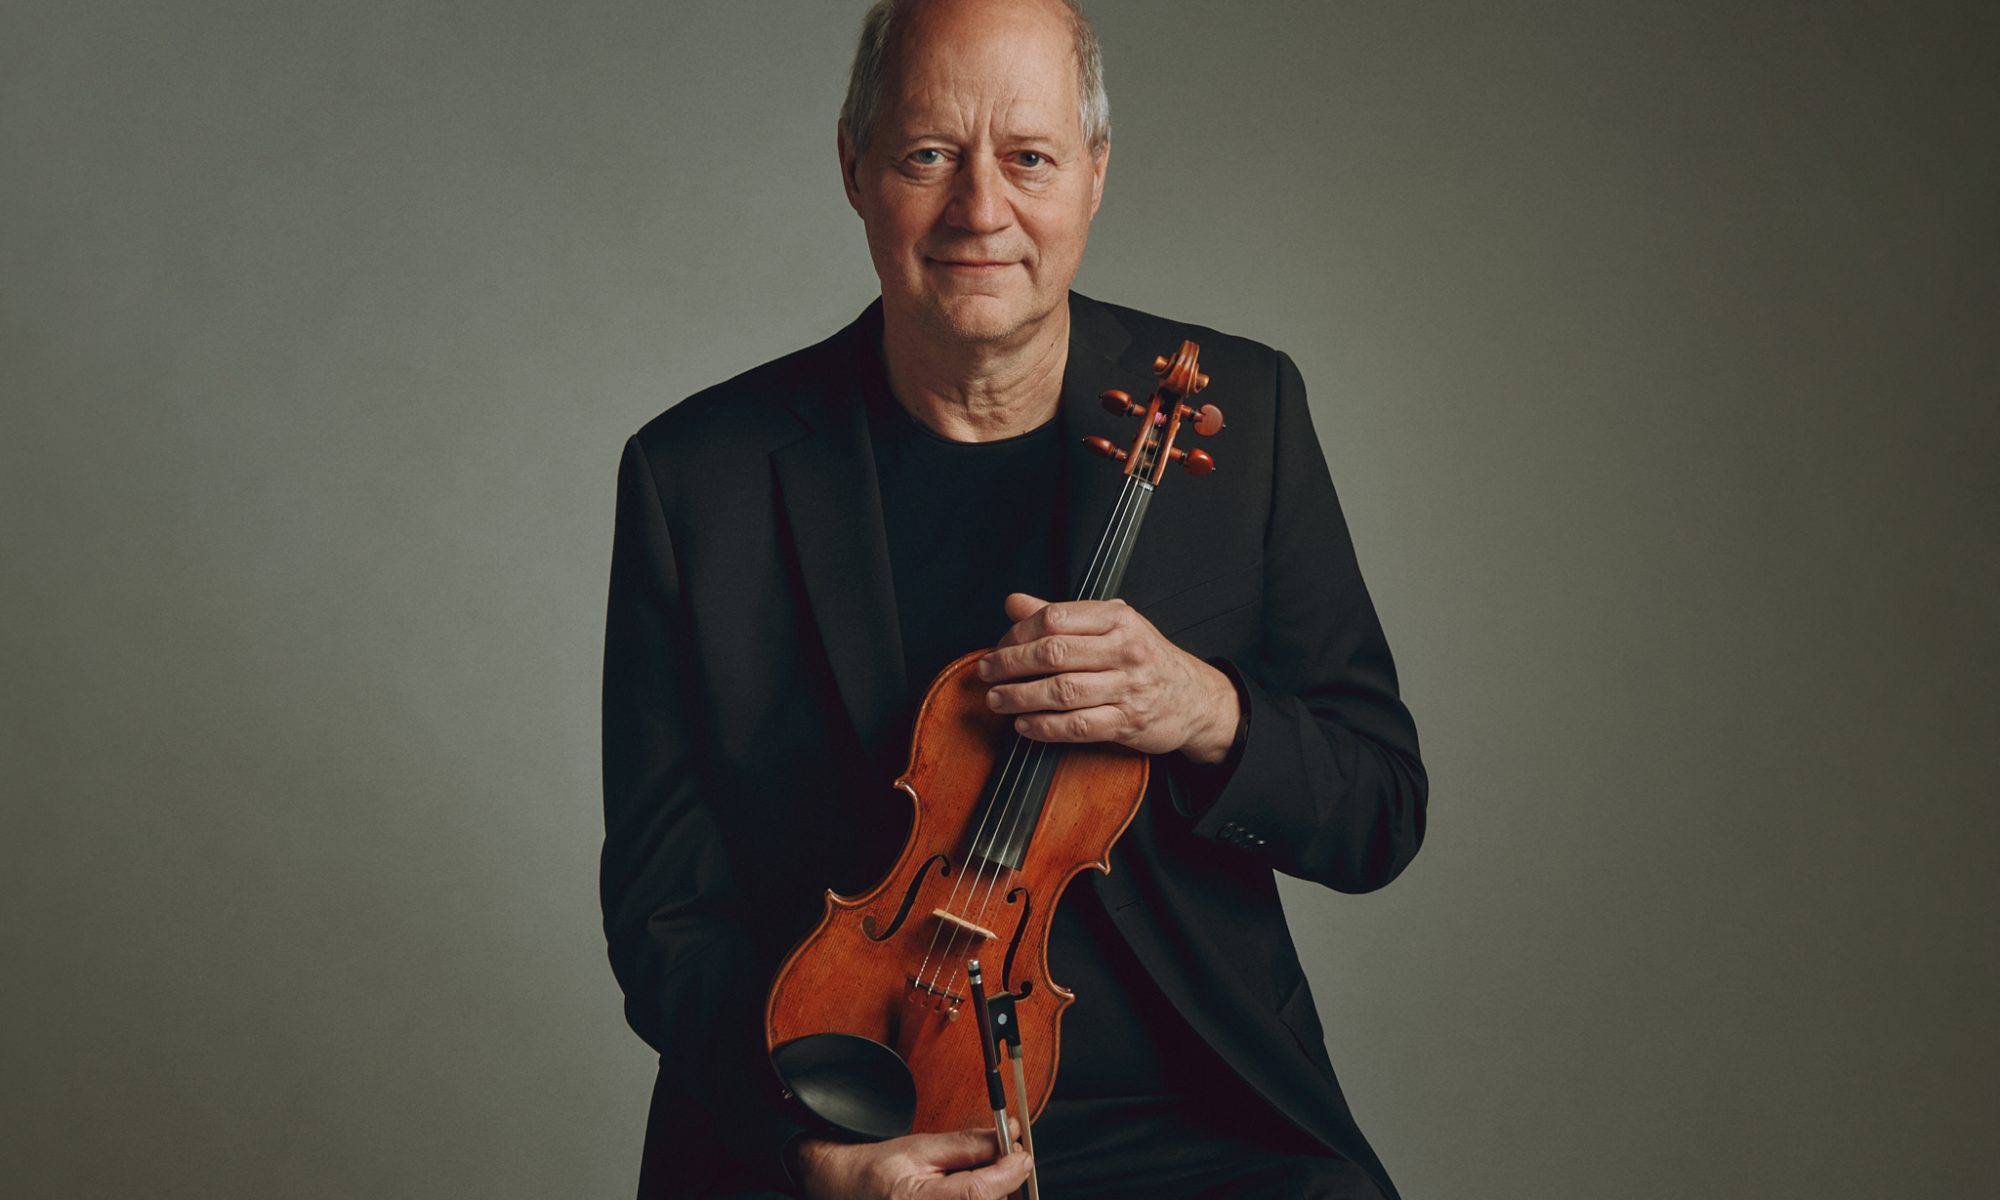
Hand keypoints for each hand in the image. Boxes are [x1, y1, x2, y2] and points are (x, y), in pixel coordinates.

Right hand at [793, 1129, 1031, 1199]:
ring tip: (978, 1178)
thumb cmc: (879, 1170)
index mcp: (916, 1199)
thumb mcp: (923, 1147)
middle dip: (1005, 1184)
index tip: (1022, 1155)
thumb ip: (968, 1145)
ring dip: (995, 1195)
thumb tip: (1008, 1135)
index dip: (1007, 1172)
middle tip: (1007, 1160)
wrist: (849, 1191)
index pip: (978, 1192)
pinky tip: (973, 1195)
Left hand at [978, 593, 1240, 763]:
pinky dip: (1044, 727)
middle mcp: (1125, 650)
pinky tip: (1024, 725)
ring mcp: (1128, 688)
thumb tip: (1014, 602)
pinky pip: (1077, 726)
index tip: (999, 644)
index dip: (1018, 633)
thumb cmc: (1145, 658)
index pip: (1054, 619)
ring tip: (997, 699)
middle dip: (1010, 664)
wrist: (1194, 698)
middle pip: (1053, 654)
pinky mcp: (1128, 722)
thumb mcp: (1111, 625)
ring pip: (1061, 692)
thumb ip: (1061, 615)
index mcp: (1117, 619)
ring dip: (1020, 697)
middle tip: (986, 672)